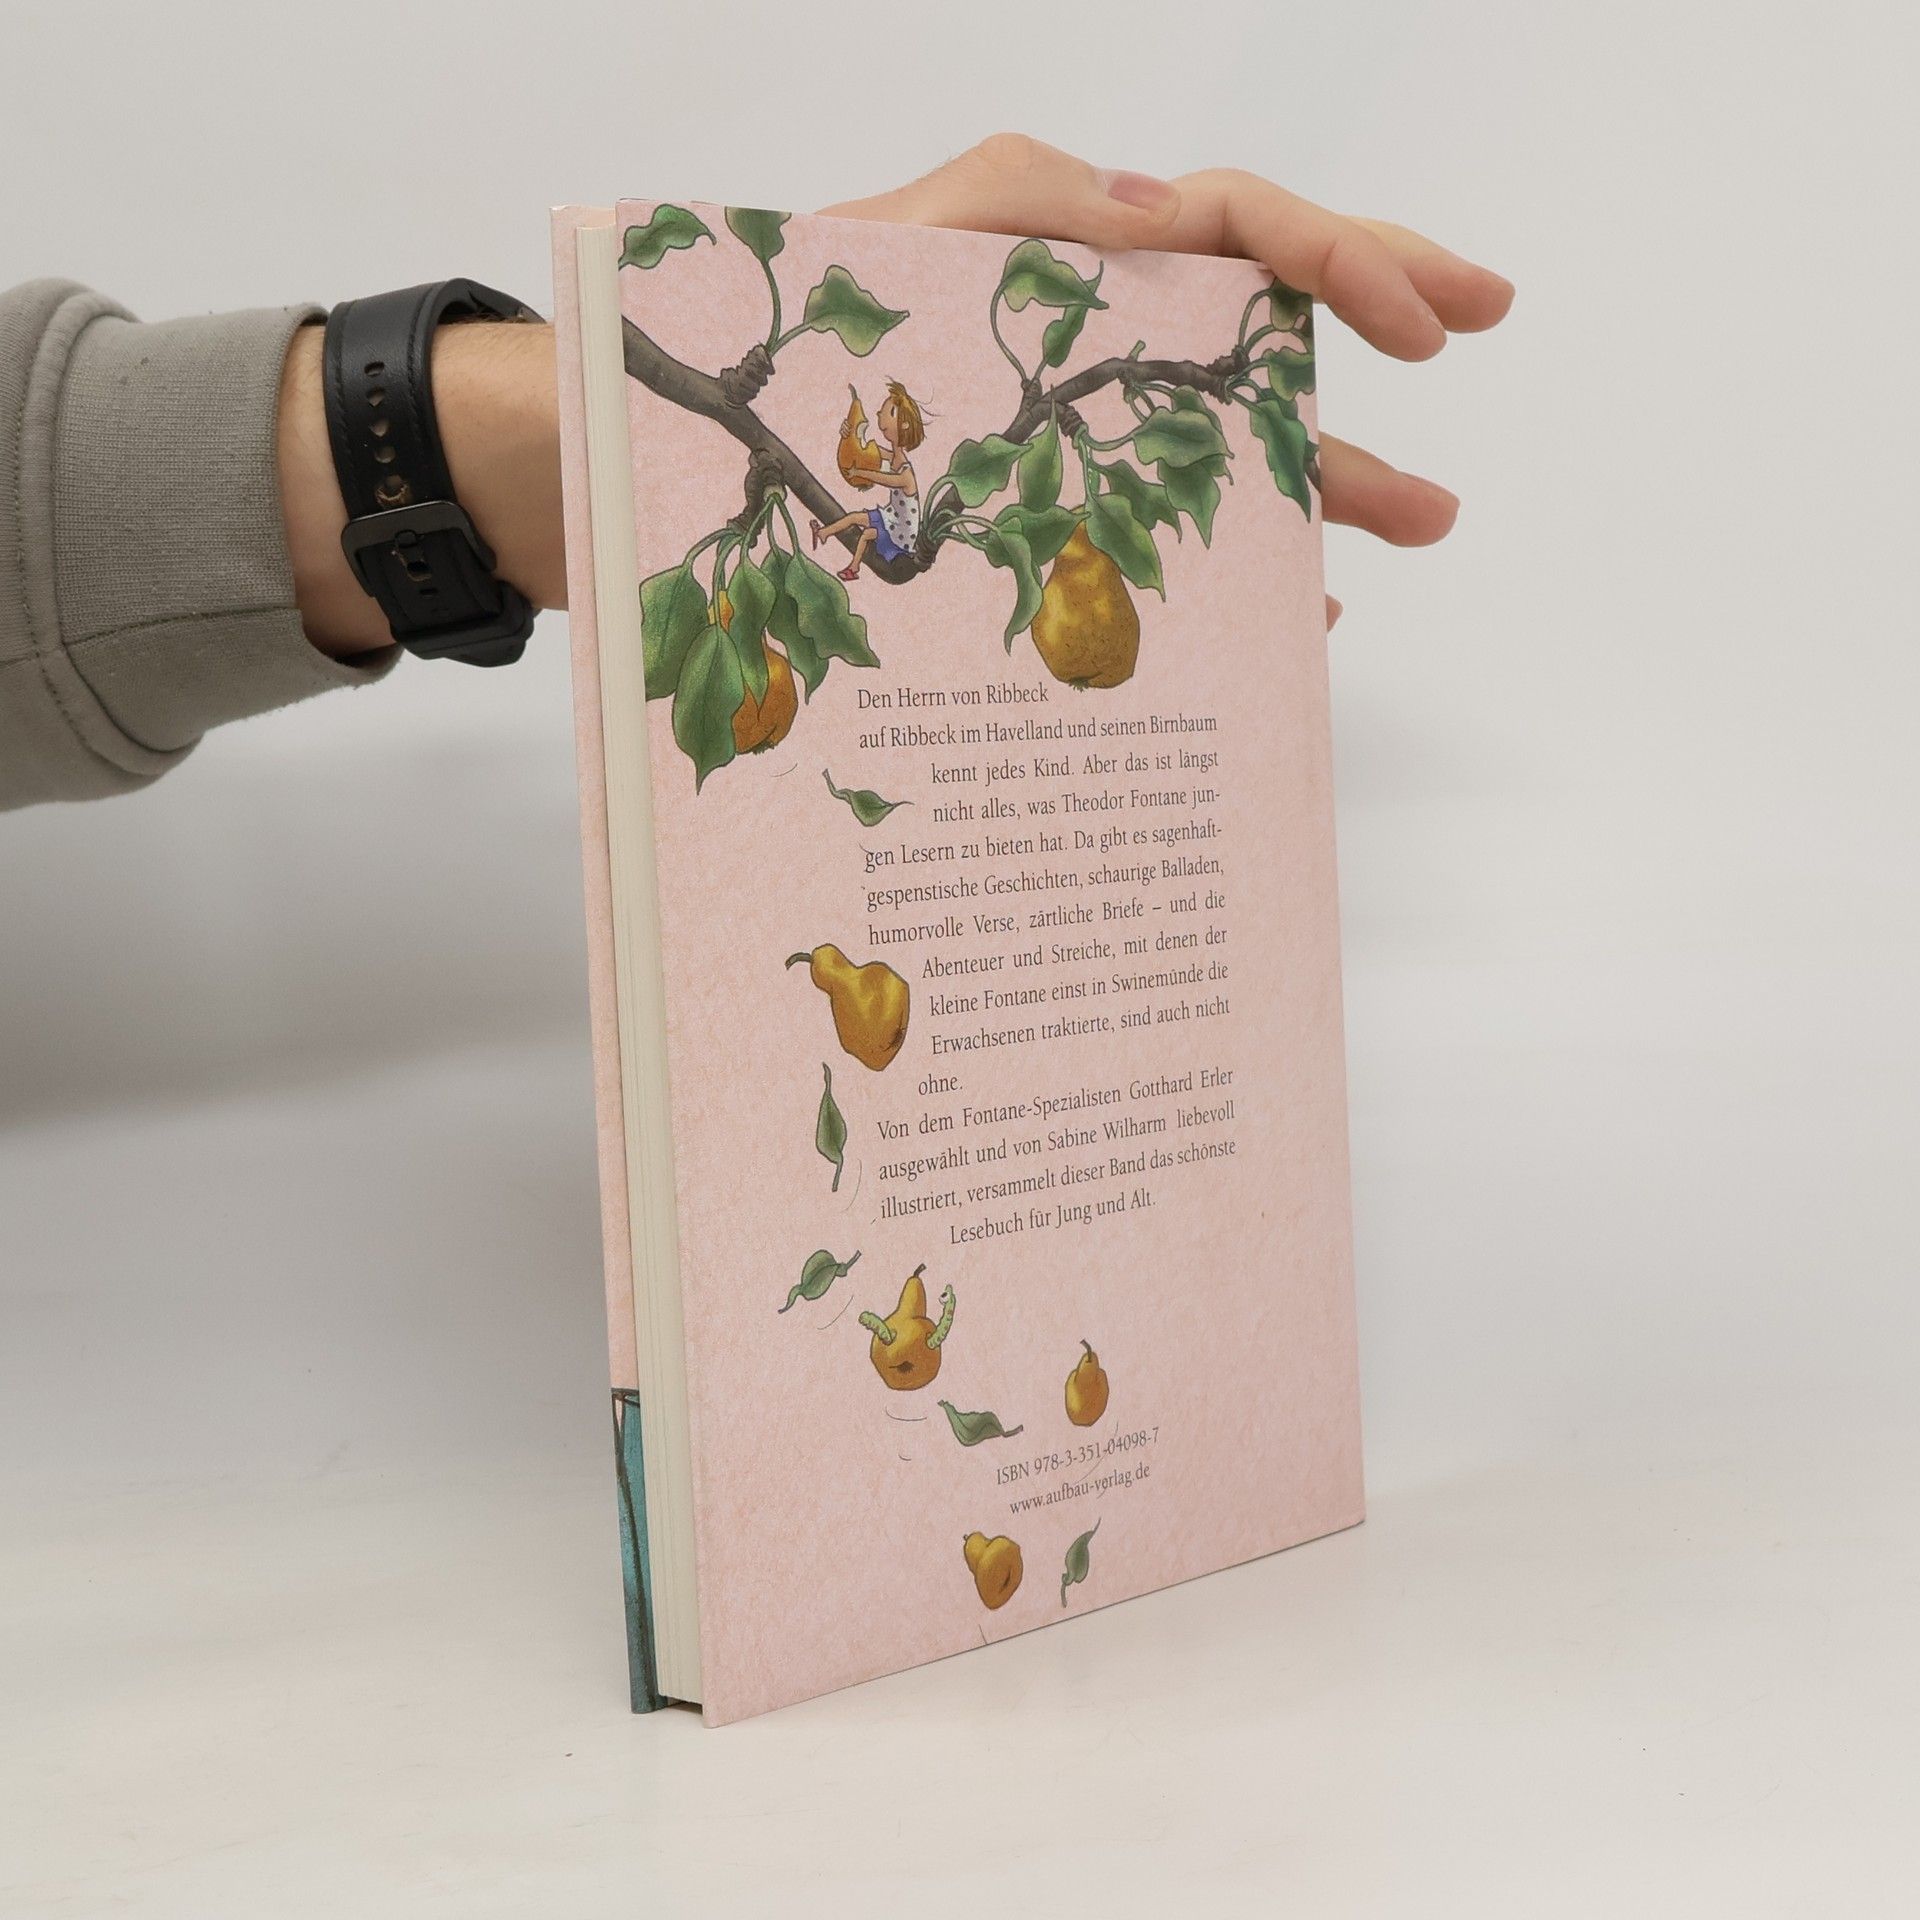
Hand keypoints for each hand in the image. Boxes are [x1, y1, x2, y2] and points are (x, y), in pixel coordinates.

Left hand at [824, 134, 1513, 628]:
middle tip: (1483, 320)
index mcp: (1062, 257)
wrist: (674, 462)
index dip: (1342, 255)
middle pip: (1261, 311)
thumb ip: (1016, 205)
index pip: (1236, 227)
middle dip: (1380, 305)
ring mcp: (1076, 437)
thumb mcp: (878, 249)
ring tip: (1427, 513)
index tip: (1426, 319)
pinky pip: (1165, 541)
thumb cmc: (759, 346)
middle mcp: (1087, 340)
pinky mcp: (1047, 528)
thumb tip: (1171, 210)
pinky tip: (1297, 611)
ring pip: (1227, 440)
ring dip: (1334, 470)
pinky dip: (1235, 574)